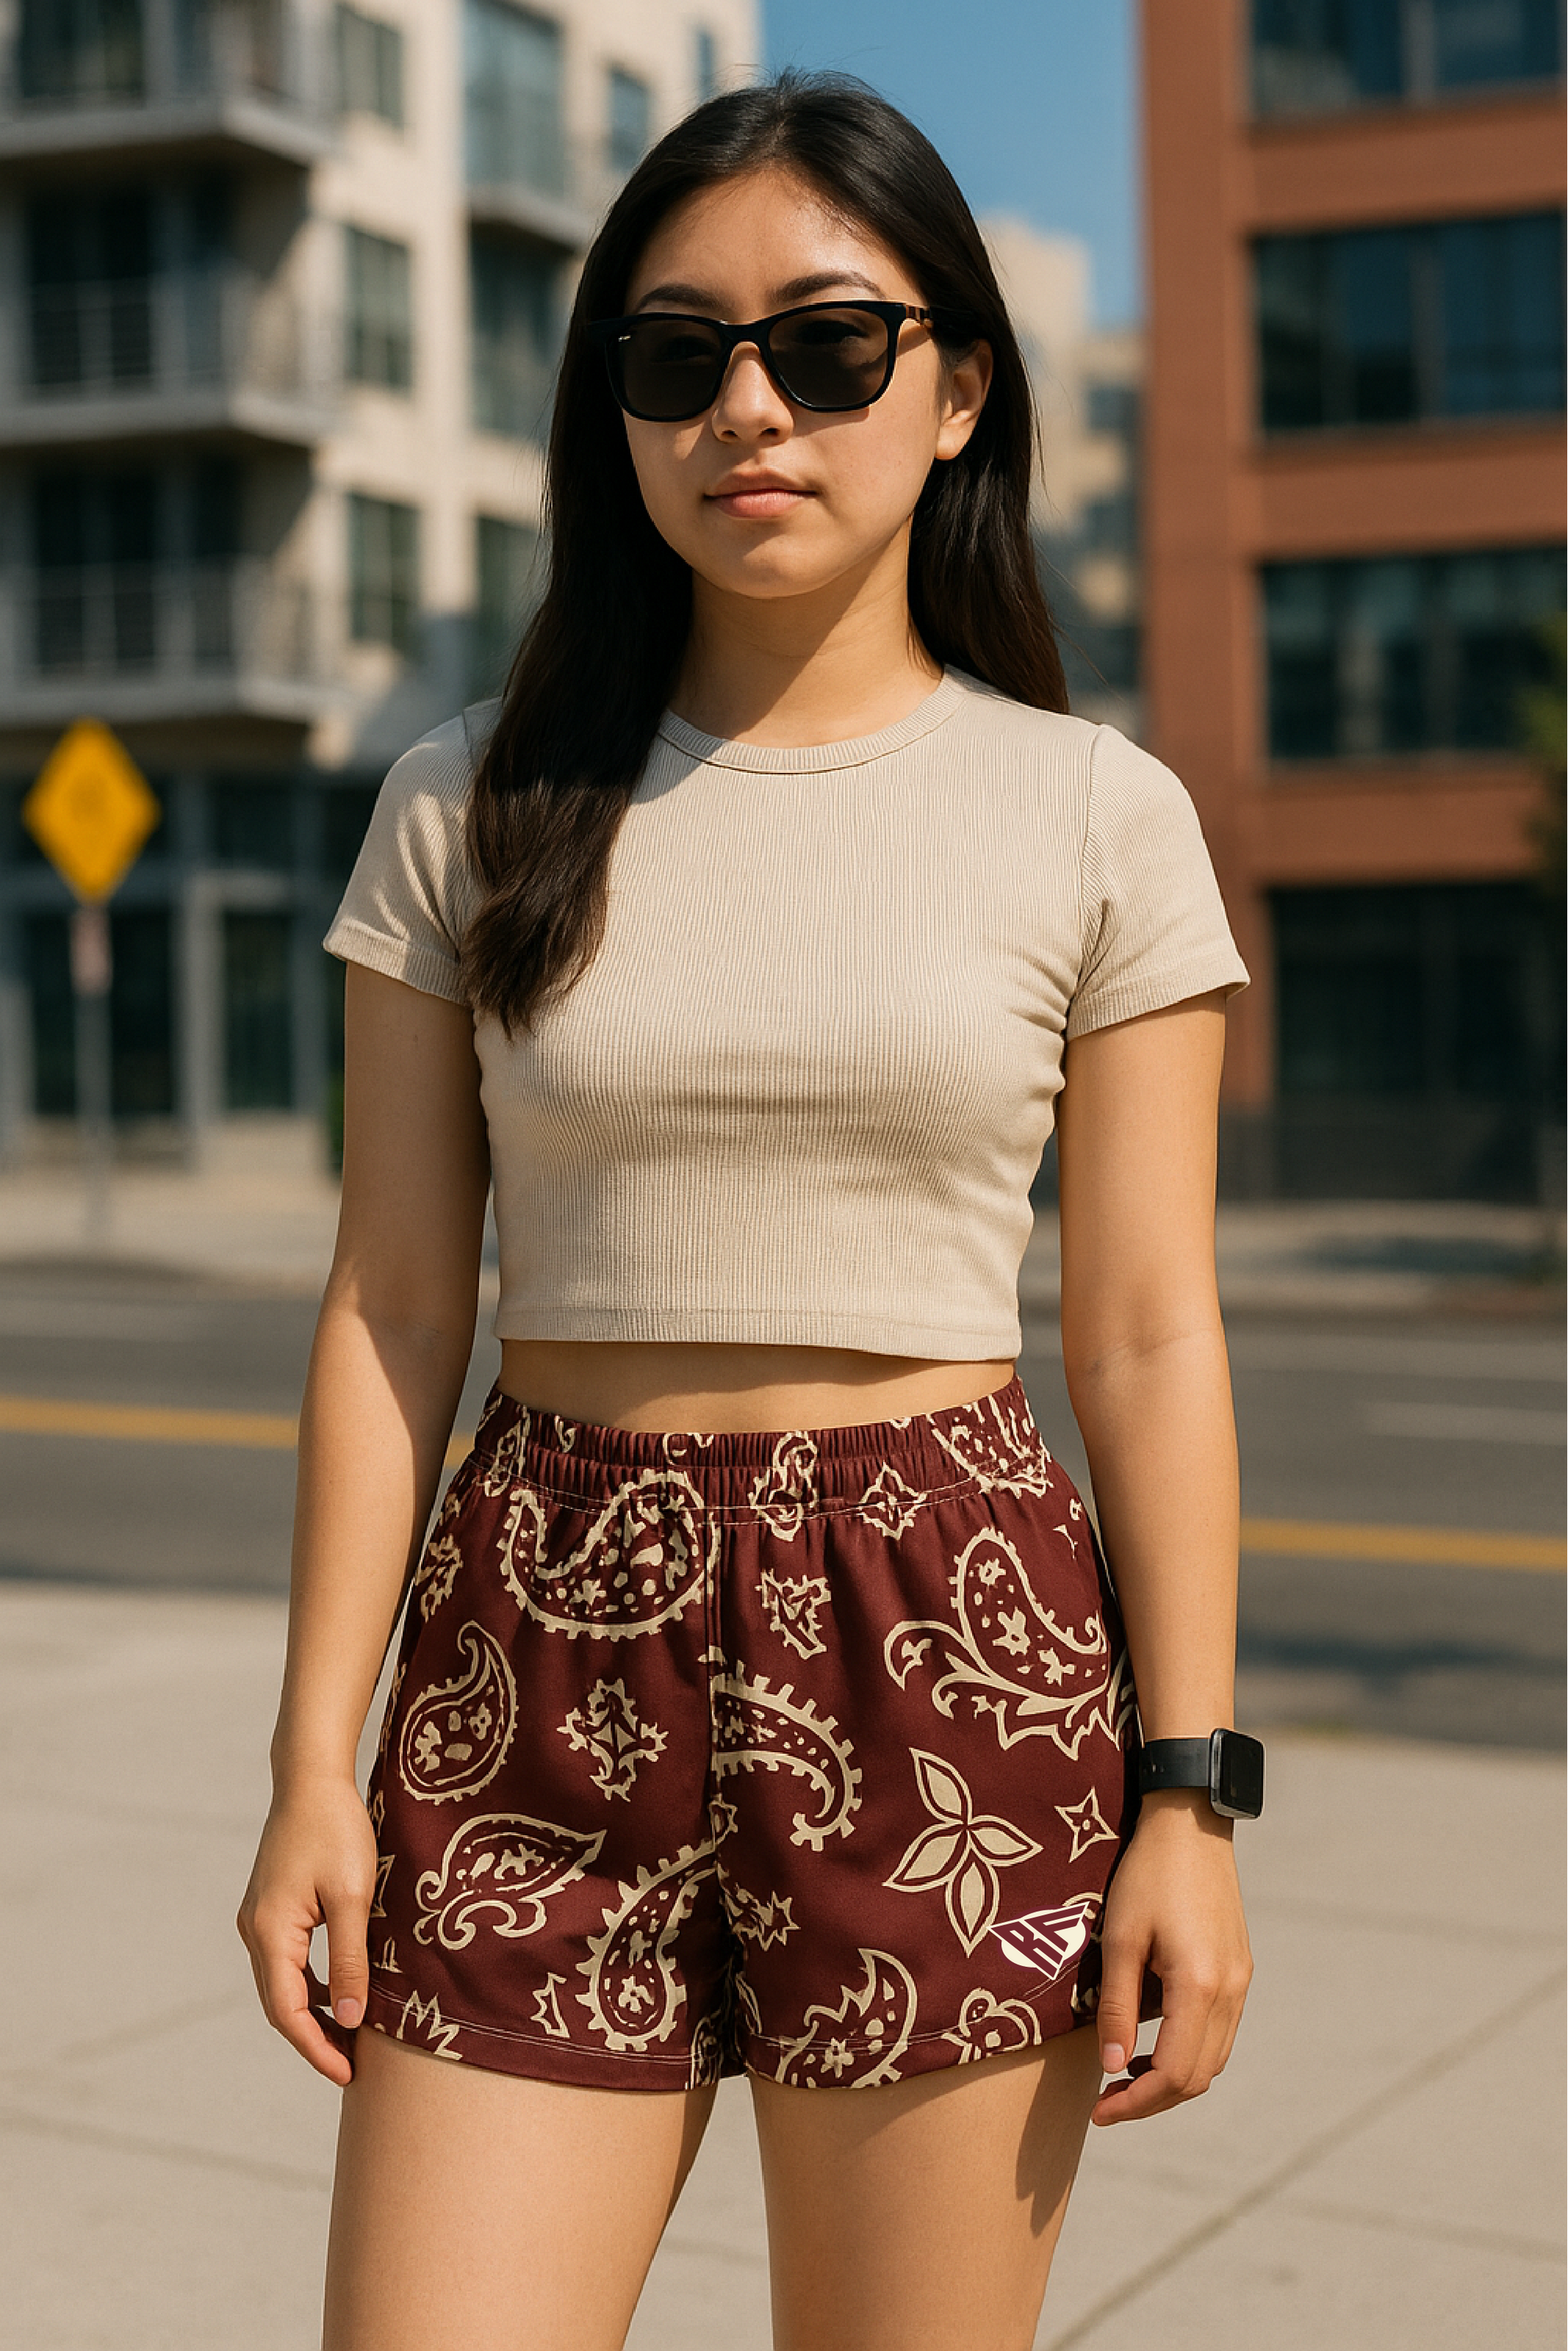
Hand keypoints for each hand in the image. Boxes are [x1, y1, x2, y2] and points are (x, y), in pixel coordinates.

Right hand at [236, 1776, 378, 2086]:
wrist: (311, 1778)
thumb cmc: (336, 1830)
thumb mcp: (352, 1896)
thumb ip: (350, 1959)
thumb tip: (349, 2018)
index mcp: (270, 1932)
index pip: (287, 2012)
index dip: (316, 2048)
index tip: (346, 2075)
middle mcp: (254, 1930)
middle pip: (279, 2005)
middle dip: (314, 2039)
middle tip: (353, 2067)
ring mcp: (259, 1919)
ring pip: (282, 1985)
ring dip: (312, 2014)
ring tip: (351, 2038)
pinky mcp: (271, 1908)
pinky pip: (287, 1962)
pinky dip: (310, 1985)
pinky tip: (340, 1994)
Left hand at [1091, 1789, 1251, 2125]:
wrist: (1190, 1823)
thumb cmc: (1146, 1875)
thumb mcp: (1118, 1939)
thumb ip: (1117, 2009)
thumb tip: (1111, 2069)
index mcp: (1201, 1986)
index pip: (1175, 2075)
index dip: (1136, 2103)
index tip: (1098, 2111)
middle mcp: (1231, 1991)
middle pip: (1198, 2077)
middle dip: (1152, 2098)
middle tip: (1106, 2099)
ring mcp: (1241, 1982)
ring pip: (1212, 2058)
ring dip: (1171, 2077)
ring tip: (1123, 2070)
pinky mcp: (1239, 1970)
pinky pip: (1218, 2031)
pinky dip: (1187, 2049)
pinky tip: (1151, 2037)